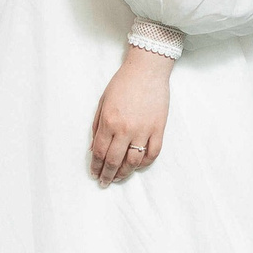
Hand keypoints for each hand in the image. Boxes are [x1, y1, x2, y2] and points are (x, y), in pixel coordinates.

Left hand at [90, 46, 171, 184]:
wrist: (147, 70)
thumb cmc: (123, 83)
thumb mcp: (102, 102)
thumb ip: (97, 126)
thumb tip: (94, 148)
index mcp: (109, 121)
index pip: (99, 152)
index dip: (95, 166)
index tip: (94, 174)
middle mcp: (125, 129)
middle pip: (114, 161)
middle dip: (107, 175)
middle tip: (104, 182)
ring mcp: (143, 130)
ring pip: (133, 162)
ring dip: (124, 173)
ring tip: (118, 178)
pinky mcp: (158, 129)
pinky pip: (152, 154)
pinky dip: (144, 163)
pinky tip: (137, 166)